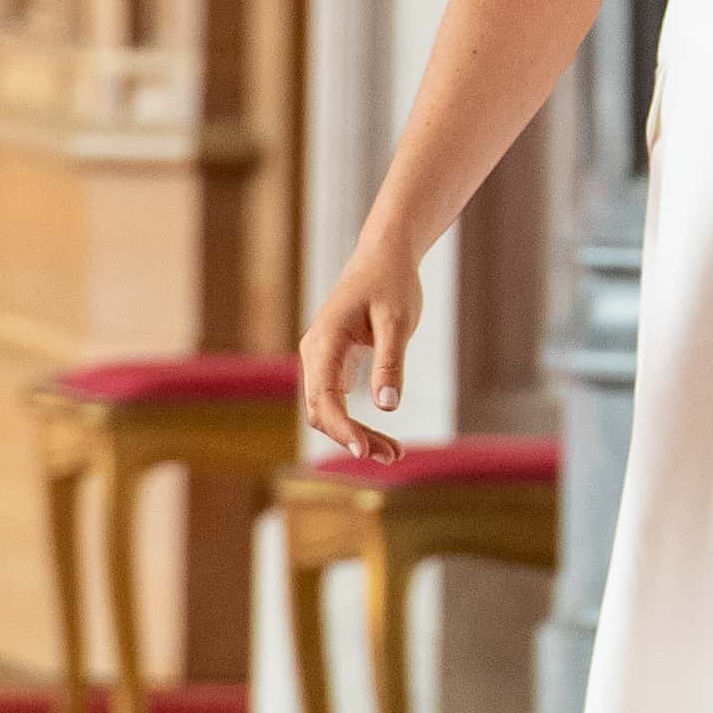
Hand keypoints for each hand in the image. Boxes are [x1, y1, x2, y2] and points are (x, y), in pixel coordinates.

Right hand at [299, 249, 422, 461]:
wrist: (384, 256)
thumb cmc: (392, 283)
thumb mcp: (398, 322)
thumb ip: (390, 362)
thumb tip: (387, 405)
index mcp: (325, 341)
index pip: (324, 398)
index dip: (343, 428)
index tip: (365, 450)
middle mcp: (315, 353)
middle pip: (322, 411)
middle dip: (353, 437)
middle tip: (393, 456)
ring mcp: (321, 358)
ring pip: (328, 409)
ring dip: (355, 433)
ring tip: (393, 453)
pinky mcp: (333, 362)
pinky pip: (336, 400)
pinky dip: (356, 421)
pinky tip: (381, 436)